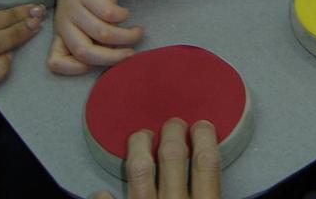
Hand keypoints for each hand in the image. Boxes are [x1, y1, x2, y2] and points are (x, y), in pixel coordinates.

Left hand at [47, 0, 167, 73]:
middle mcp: (64, 21)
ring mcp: (73, 5)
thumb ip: (94, 39)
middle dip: (111, 58)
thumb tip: (110, 59)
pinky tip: (125, 13)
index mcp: (62, 32)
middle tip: (130, 54)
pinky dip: (122, 16)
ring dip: (126, 36)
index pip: (55, 61)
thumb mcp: (89, 19)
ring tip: (138, 32)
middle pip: (84, 51)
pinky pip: (109, 13)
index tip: (94, 67)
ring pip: (102, 32)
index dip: (72, 70)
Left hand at [92, 118, 221, 198]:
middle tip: (173, 124)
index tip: (202, 126)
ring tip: (141, 137)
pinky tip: (105, 190)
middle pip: (173, 155)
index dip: (204, 138)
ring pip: (139, 168)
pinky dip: (105, 194)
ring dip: (139, 146)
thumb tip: (210, 178)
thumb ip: (211, 197)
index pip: (206, 162)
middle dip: (173, 132)